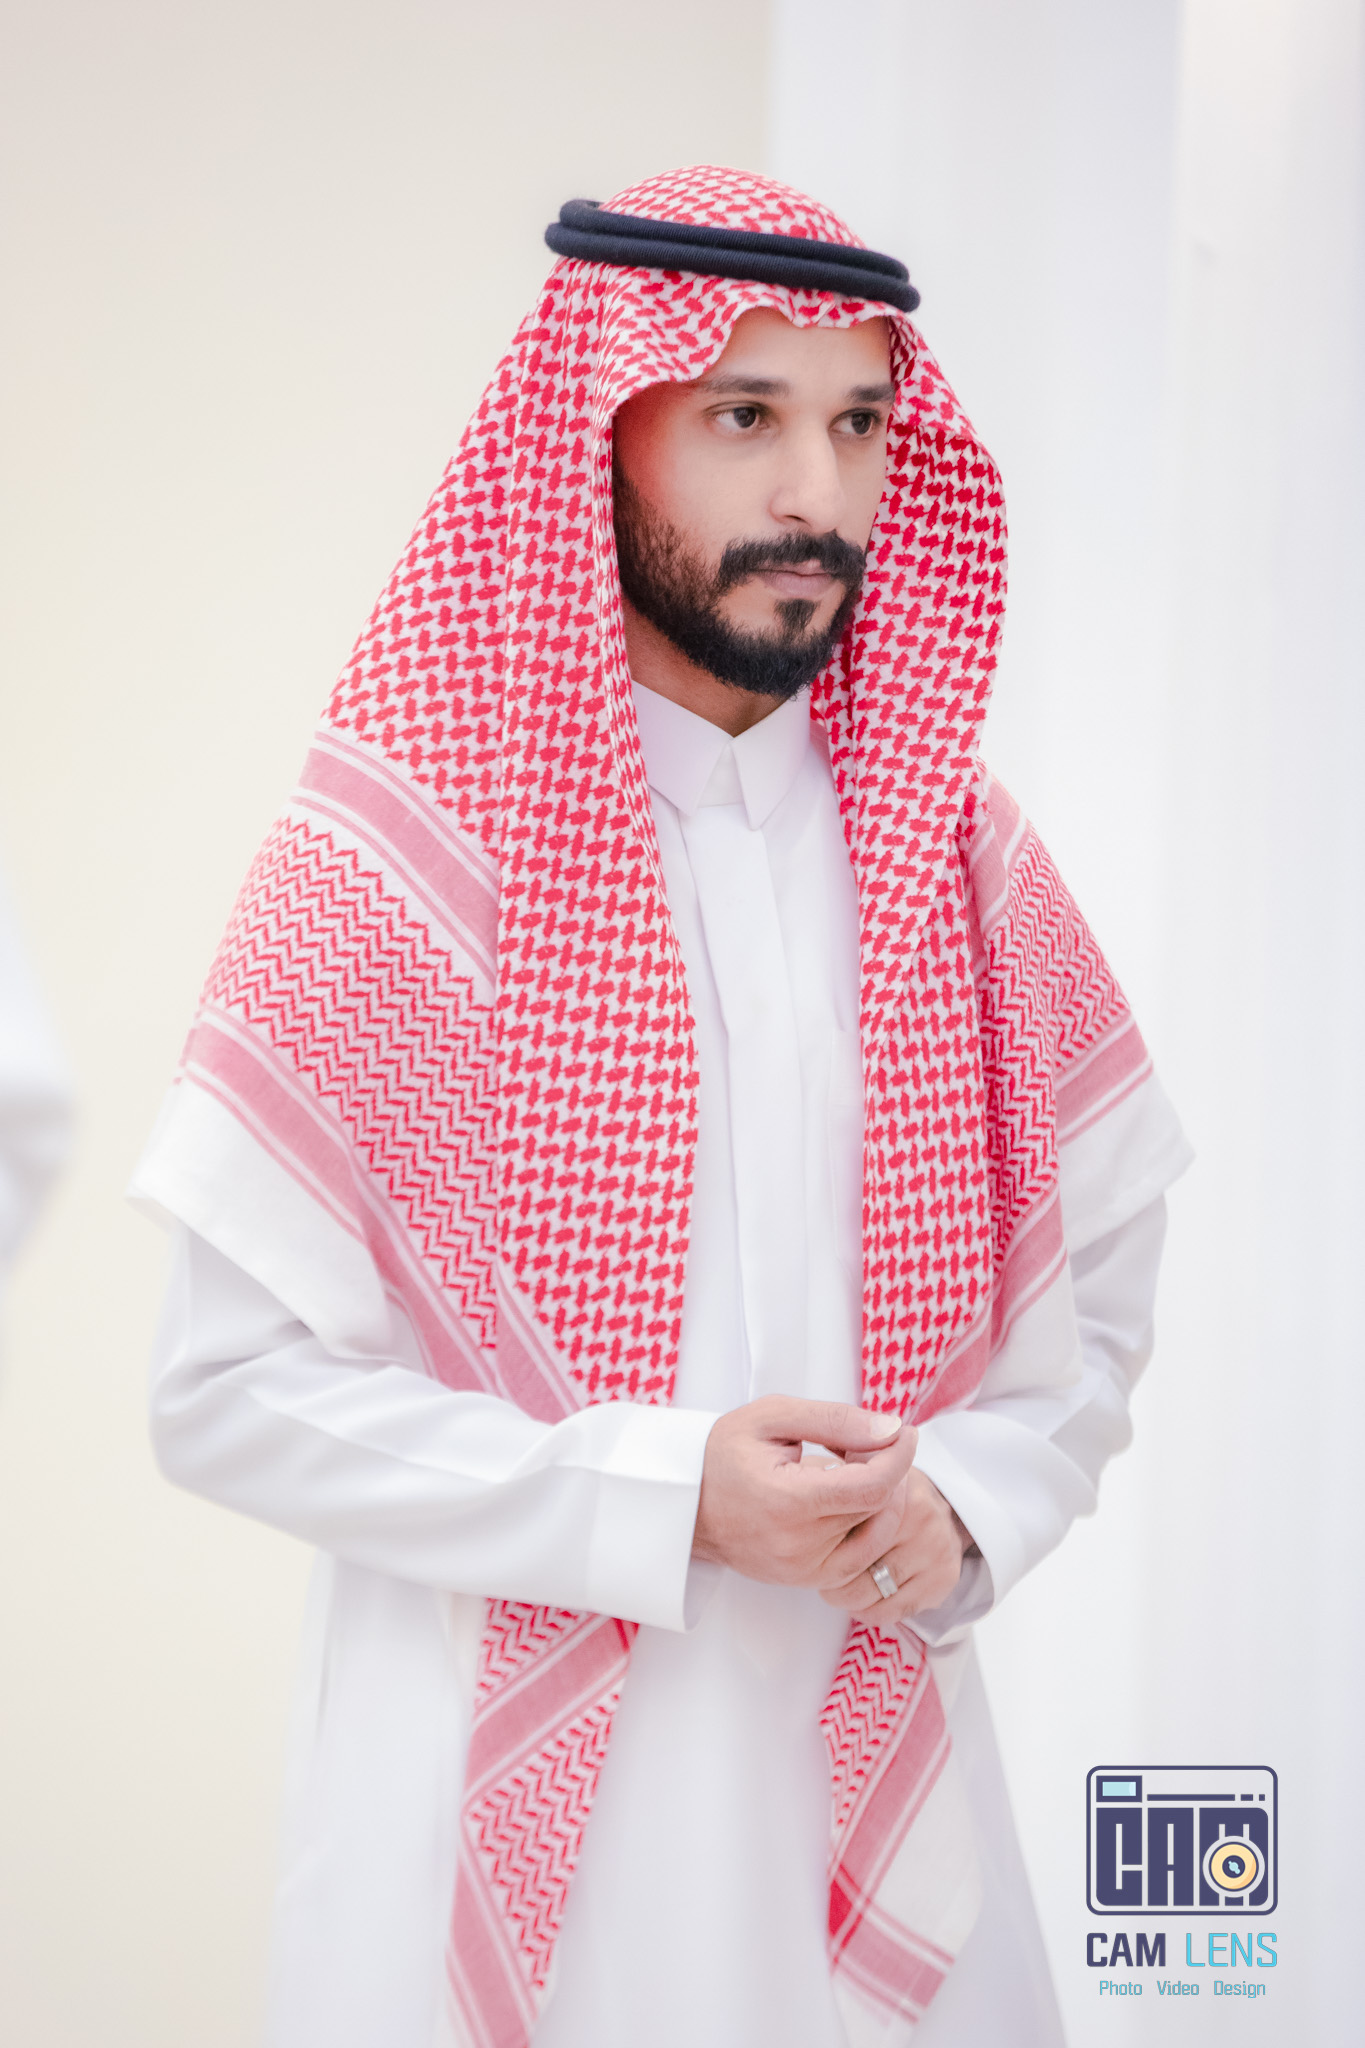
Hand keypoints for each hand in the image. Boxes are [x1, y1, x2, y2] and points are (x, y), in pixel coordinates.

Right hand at [692, 1397, 918, 1588]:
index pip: (871, 1486)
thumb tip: (889, 1430)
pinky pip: (859, 1558)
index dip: (899, 1457)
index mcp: (788, 1501)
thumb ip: (834, 1420)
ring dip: (883, 1501)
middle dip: (890, 1471)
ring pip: (876, 1537)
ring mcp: (803, 1570)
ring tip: (860, 1467)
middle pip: (878, 1510)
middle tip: (871, 1441)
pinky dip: (868, 1526)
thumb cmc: (721, 1454)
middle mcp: (798, 1545)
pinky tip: (850, 1498)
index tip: (904, 1432)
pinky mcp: (805, 1580)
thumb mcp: (772, 1417)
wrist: (683, 1504)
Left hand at [819, 1470, 971, 1631]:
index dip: (820, 1541)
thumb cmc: (892, 1495)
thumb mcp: (865, 1471)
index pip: (844, 1525)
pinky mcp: (943, 1580)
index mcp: (895, 1489)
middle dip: (829, 1575)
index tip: (810, 1546)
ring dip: (846, 1596)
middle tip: (820, 1572)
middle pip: (855, 1563)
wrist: (950, 1509)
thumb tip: (795, 1489)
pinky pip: (893, 1611)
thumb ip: (834, 1479)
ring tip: (838, 1587)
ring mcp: (935, 1550)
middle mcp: (920, 1518)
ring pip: (870, 1592)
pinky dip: (870, 1610)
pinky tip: (862, 1600)